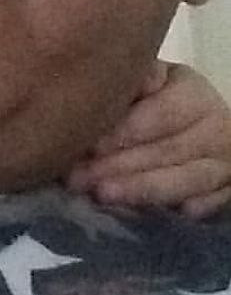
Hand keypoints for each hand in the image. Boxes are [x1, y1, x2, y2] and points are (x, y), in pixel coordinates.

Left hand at [66, 60, 230, 218]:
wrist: (201, 125)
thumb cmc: (157, 99)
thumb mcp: (147, 83)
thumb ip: (129, 85)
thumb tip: (95, 91)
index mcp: (193, 93)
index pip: (159, 114)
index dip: (123, 131)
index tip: (88, 146)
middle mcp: (215, 128)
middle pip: (167, 150)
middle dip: (120, 166)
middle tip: (79, 179)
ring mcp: (224, 164)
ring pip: (184, 181)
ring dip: (140, 190)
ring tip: (101, 195)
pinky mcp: (227, 192)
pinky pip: (205, 206)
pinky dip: (172, 210)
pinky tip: (139, 212)